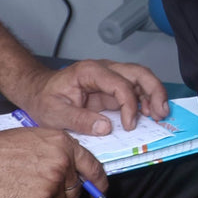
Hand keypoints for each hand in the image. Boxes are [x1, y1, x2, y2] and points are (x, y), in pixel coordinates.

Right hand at [0, 128, 106, 197]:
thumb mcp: (34, 138)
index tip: (101, 189)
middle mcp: (63, 159)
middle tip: (46, 192)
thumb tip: (68, 166)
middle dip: (66, 193)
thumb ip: (55, 150)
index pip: (91, 163)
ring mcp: (53, 179)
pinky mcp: (41, 197)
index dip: (97, 179)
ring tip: (26, 190)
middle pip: (76, 186)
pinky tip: (21, 197)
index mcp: (62, 142)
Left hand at [14, 58, 168, 134]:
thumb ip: (79, 120)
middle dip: (154, 91)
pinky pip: (133, 88)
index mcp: (90, 72)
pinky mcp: (111, 86)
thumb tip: (106, 127)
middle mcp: (104, 69)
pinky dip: (144, 99)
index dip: (130, 104)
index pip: (120, 83)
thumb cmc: (43, 99)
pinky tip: (149, 112)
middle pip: (138, 72)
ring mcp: (109, 76)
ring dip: (153, 93)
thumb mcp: (54, 114)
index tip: (130, 125)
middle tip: (161, 112)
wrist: (36, 90)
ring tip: (161, 113)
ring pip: (140, 77)